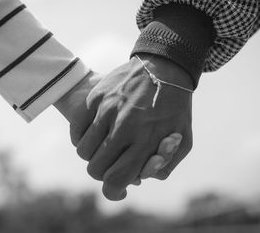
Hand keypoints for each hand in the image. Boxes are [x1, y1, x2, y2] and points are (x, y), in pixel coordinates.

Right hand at [74, 54, 192, 199]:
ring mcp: (106, 110)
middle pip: (96, 169)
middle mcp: (123, 126)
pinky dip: (81, 138)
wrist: (165, 67)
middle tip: (113, 165)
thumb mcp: (183, 140)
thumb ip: (165, 165)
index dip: (113, 192)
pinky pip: (76, 130)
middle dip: (104, 173)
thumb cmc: (176, 108)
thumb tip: (139, 179)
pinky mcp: (96, 98)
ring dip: (93, 156)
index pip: (116, 179)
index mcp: (145, 140)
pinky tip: (94, 134)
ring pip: (84, 152)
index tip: (117, 190)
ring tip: (104, 147)